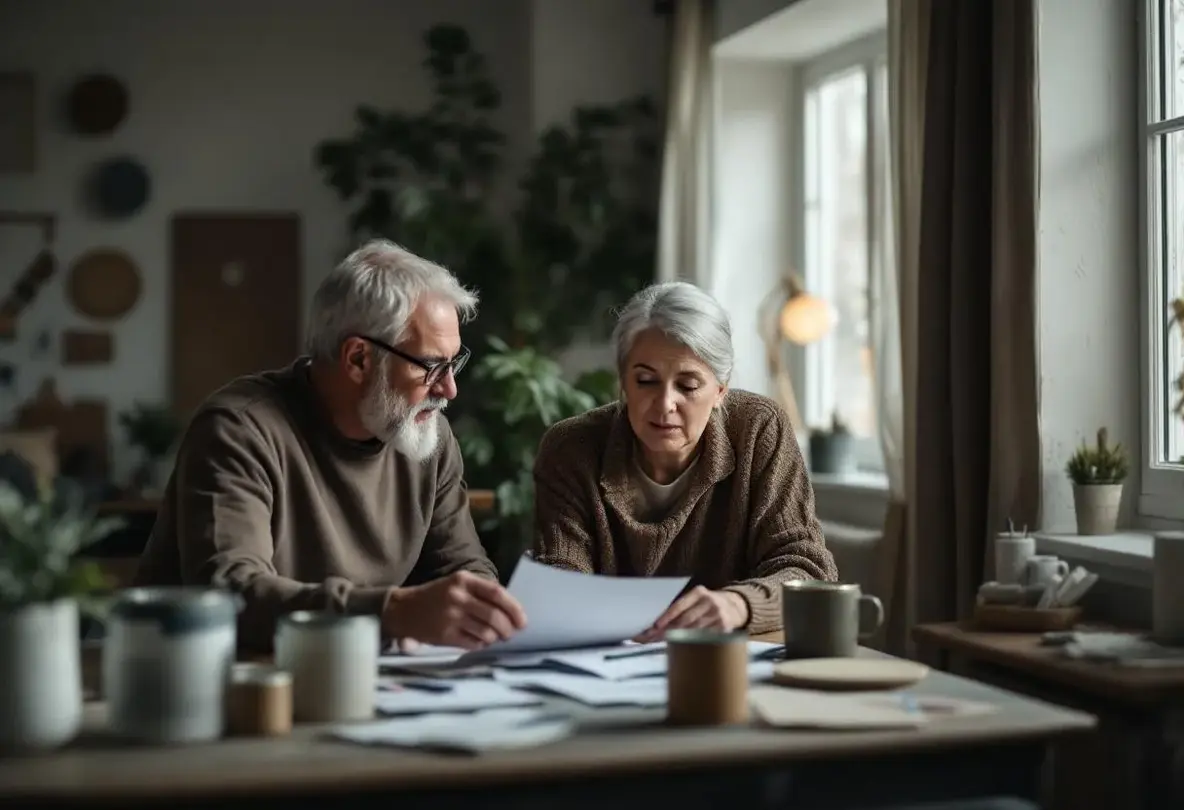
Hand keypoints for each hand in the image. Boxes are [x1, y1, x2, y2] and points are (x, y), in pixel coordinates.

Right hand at [383, 571, 527, 650]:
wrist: (404, 609)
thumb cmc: (437, 596)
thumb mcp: (458, 584)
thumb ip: (482, 593)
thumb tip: (511, 612)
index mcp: (464, 580)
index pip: (497, 593)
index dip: (514, 608)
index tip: (522, 620)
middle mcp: (458, 597)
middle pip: (494, 615)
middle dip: (508, 628)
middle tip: (511, 633)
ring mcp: (451, 617)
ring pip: (486, 632)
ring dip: (496, 638)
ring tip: (497, 638)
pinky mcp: (445, 635)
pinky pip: (473, 643)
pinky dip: (482, 645)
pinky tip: (481, 642)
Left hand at [634, 586, 748, 642]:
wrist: (734, 607)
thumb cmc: (705, 605)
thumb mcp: (696, 600)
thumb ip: (681, 608)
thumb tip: (656, 624)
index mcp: (699, 592)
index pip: (679, 606)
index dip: (666, 617)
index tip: (654, 626)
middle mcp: (710, 602)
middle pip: (685, 620)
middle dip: (667, 630)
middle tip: (652, 638)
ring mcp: (718, 616)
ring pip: (694, 631)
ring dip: (677, 639)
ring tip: (662, 644)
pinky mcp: (724, 629)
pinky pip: (704, 638)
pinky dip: (691, 643)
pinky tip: (681, 647)